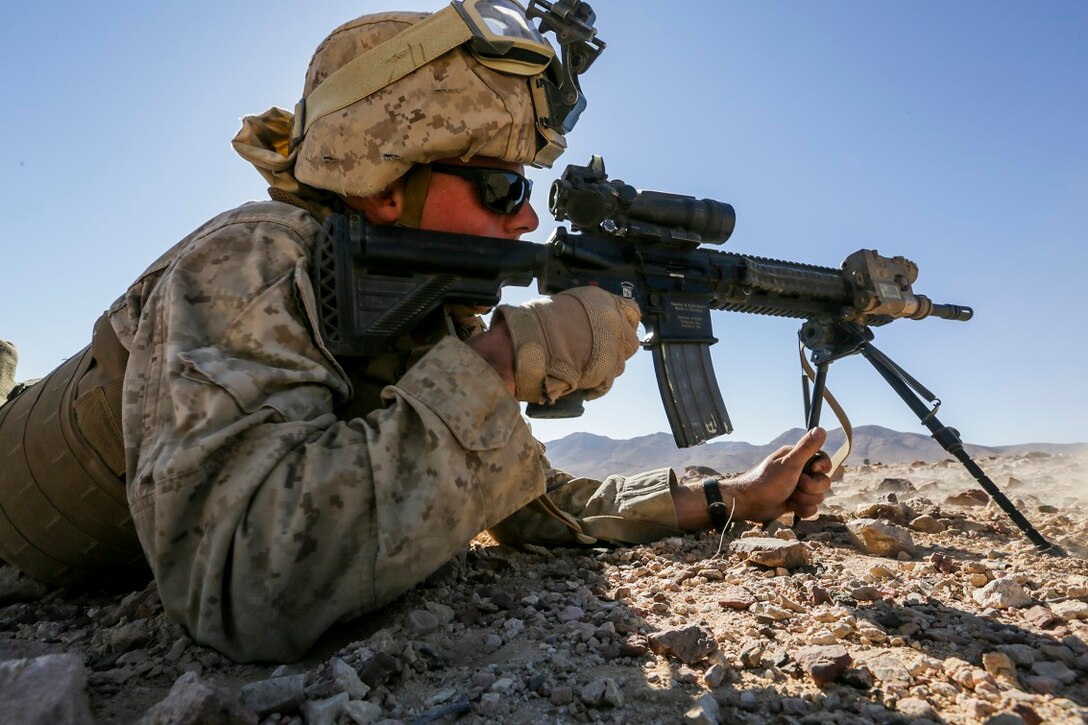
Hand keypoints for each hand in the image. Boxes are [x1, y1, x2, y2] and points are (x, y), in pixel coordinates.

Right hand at [491, 288, 639, 403]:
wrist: (527, 343)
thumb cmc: (536, 323)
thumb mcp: (566, 305)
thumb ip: (585, 314)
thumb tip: (588, 323)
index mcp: (604, 302)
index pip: (632, 312)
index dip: (624, 324)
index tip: (615, 332)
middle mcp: (614, 322)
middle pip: (630, 342)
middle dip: (618, 350)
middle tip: (599, 354)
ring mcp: (613, 347)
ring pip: (620, 364)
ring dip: (606, 369)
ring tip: (586, 370)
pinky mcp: (606, 371)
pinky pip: (607, 383)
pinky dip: (596, 386)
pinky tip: (584, 386)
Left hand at [672, 427, 832, 529]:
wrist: (749, 504)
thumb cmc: (767, 481)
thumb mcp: (789, 464)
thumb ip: (805, 448)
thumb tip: (821, 429)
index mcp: (797, 458)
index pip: (823, 459)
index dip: (823, 467)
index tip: (814, 470)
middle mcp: (799, 471)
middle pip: (824, 481)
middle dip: (811, 488)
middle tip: (796, 485)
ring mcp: (797, 488)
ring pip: (818, 496)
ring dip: (805, 499)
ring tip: (790, 497)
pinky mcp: (795, 502)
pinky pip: (811, 508)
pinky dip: (803, 510)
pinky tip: (791, 507)